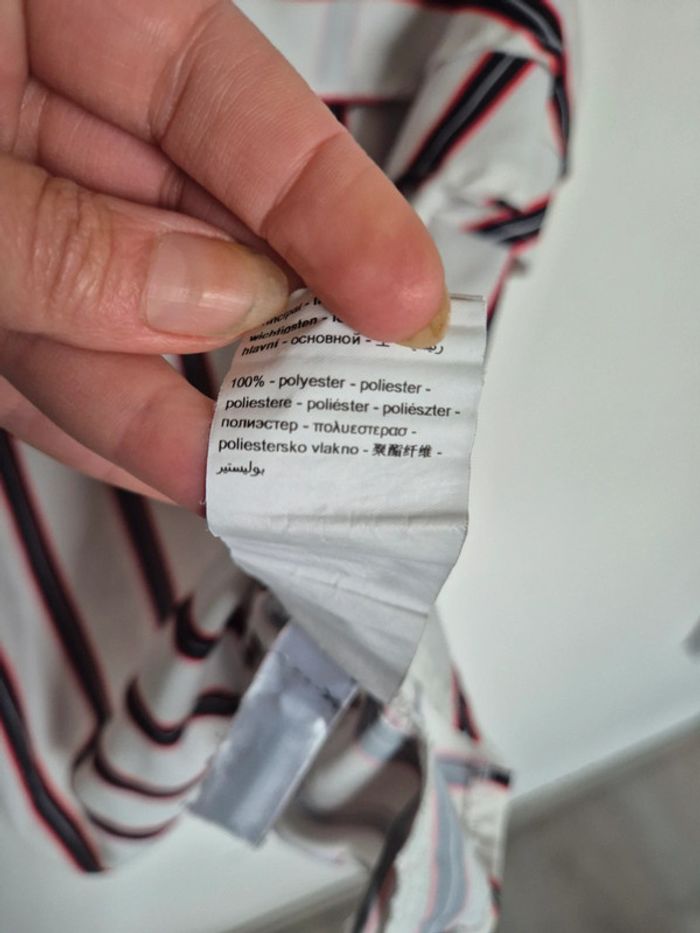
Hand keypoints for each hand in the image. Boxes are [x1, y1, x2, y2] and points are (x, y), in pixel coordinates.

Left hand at [0, 0, 445, 509]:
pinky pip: (42, 351)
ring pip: (116, 305)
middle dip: (266, 322)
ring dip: (180, 401)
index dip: (335, 204)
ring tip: (248, 472)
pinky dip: (94, 413)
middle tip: (340, 404)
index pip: (235, 97)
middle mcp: (34, 101)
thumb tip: (210, 300)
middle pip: (193, 216)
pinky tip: (160, 461)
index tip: (405, 300)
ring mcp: (5, 194)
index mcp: (54, 5)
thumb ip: (65, 234)